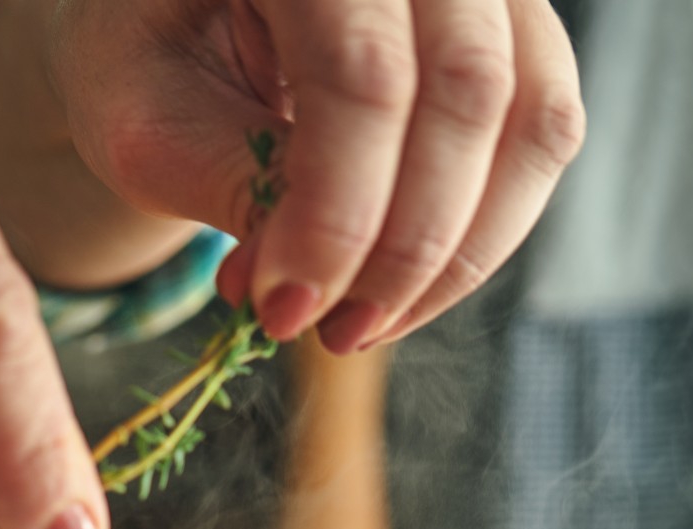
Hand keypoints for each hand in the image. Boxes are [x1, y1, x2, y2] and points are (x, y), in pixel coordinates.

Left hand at [49, 0, 584, 350]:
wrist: (187, 18)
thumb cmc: (154, 58)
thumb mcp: (147, 121)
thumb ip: (230, 186)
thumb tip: (307, 291)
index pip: (360, 74)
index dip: (335, 215)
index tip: (282, 310)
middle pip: (465, 92)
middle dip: (401, 248)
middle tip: (328, 333)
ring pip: (532, 120)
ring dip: (456, 255)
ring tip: (360, 325)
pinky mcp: (520, 26)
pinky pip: (544, 137)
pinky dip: (482, 233)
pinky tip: (397, 286)